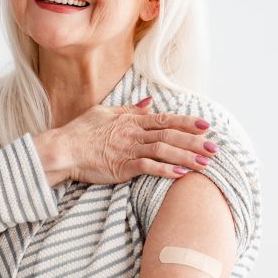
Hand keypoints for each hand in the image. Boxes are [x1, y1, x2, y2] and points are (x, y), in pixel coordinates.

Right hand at [54, 97, 216, 185]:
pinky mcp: (122, 166)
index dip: (187, 122)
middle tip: (215, 148)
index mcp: (131, 120)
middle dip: (195, 141)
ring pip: (164, 149)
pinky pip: (149, 167)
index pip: (165, 119)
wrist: (62, 149)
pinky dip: (166, 170)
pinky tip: (182, 174)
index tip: (206, 125)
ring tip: (206, 164)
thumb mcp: (106, 113)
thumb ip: (130, 110)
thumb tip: (150, 103)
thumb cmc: (81, 132)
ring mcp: (128, 149)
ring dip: (187, 156)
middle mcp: (133, 132)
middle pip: (170, 134)